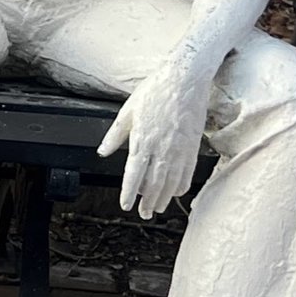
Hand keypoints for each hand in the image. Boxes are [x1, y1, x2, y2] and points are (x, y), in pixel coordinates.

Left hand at [97, 57, 214, 216]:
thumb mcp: (127, 111)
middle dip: (147, 201)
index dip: (129, 191)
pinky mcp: (193, 148)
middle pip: (154, 183)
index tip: (124, 205)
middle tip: (143, 214)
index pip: (134, 173)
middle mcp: (162, 149)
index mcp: (143, 140)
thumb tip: (102, 152)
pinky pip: (188, 173)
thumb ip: (115, 135)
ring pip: (171, 182)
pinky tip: (176, 193)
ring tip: (157, 209)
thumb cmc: (154, 93)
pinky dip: (181, 186)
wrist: (185, 82)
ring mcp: (180, 150)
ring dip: (164, 198)